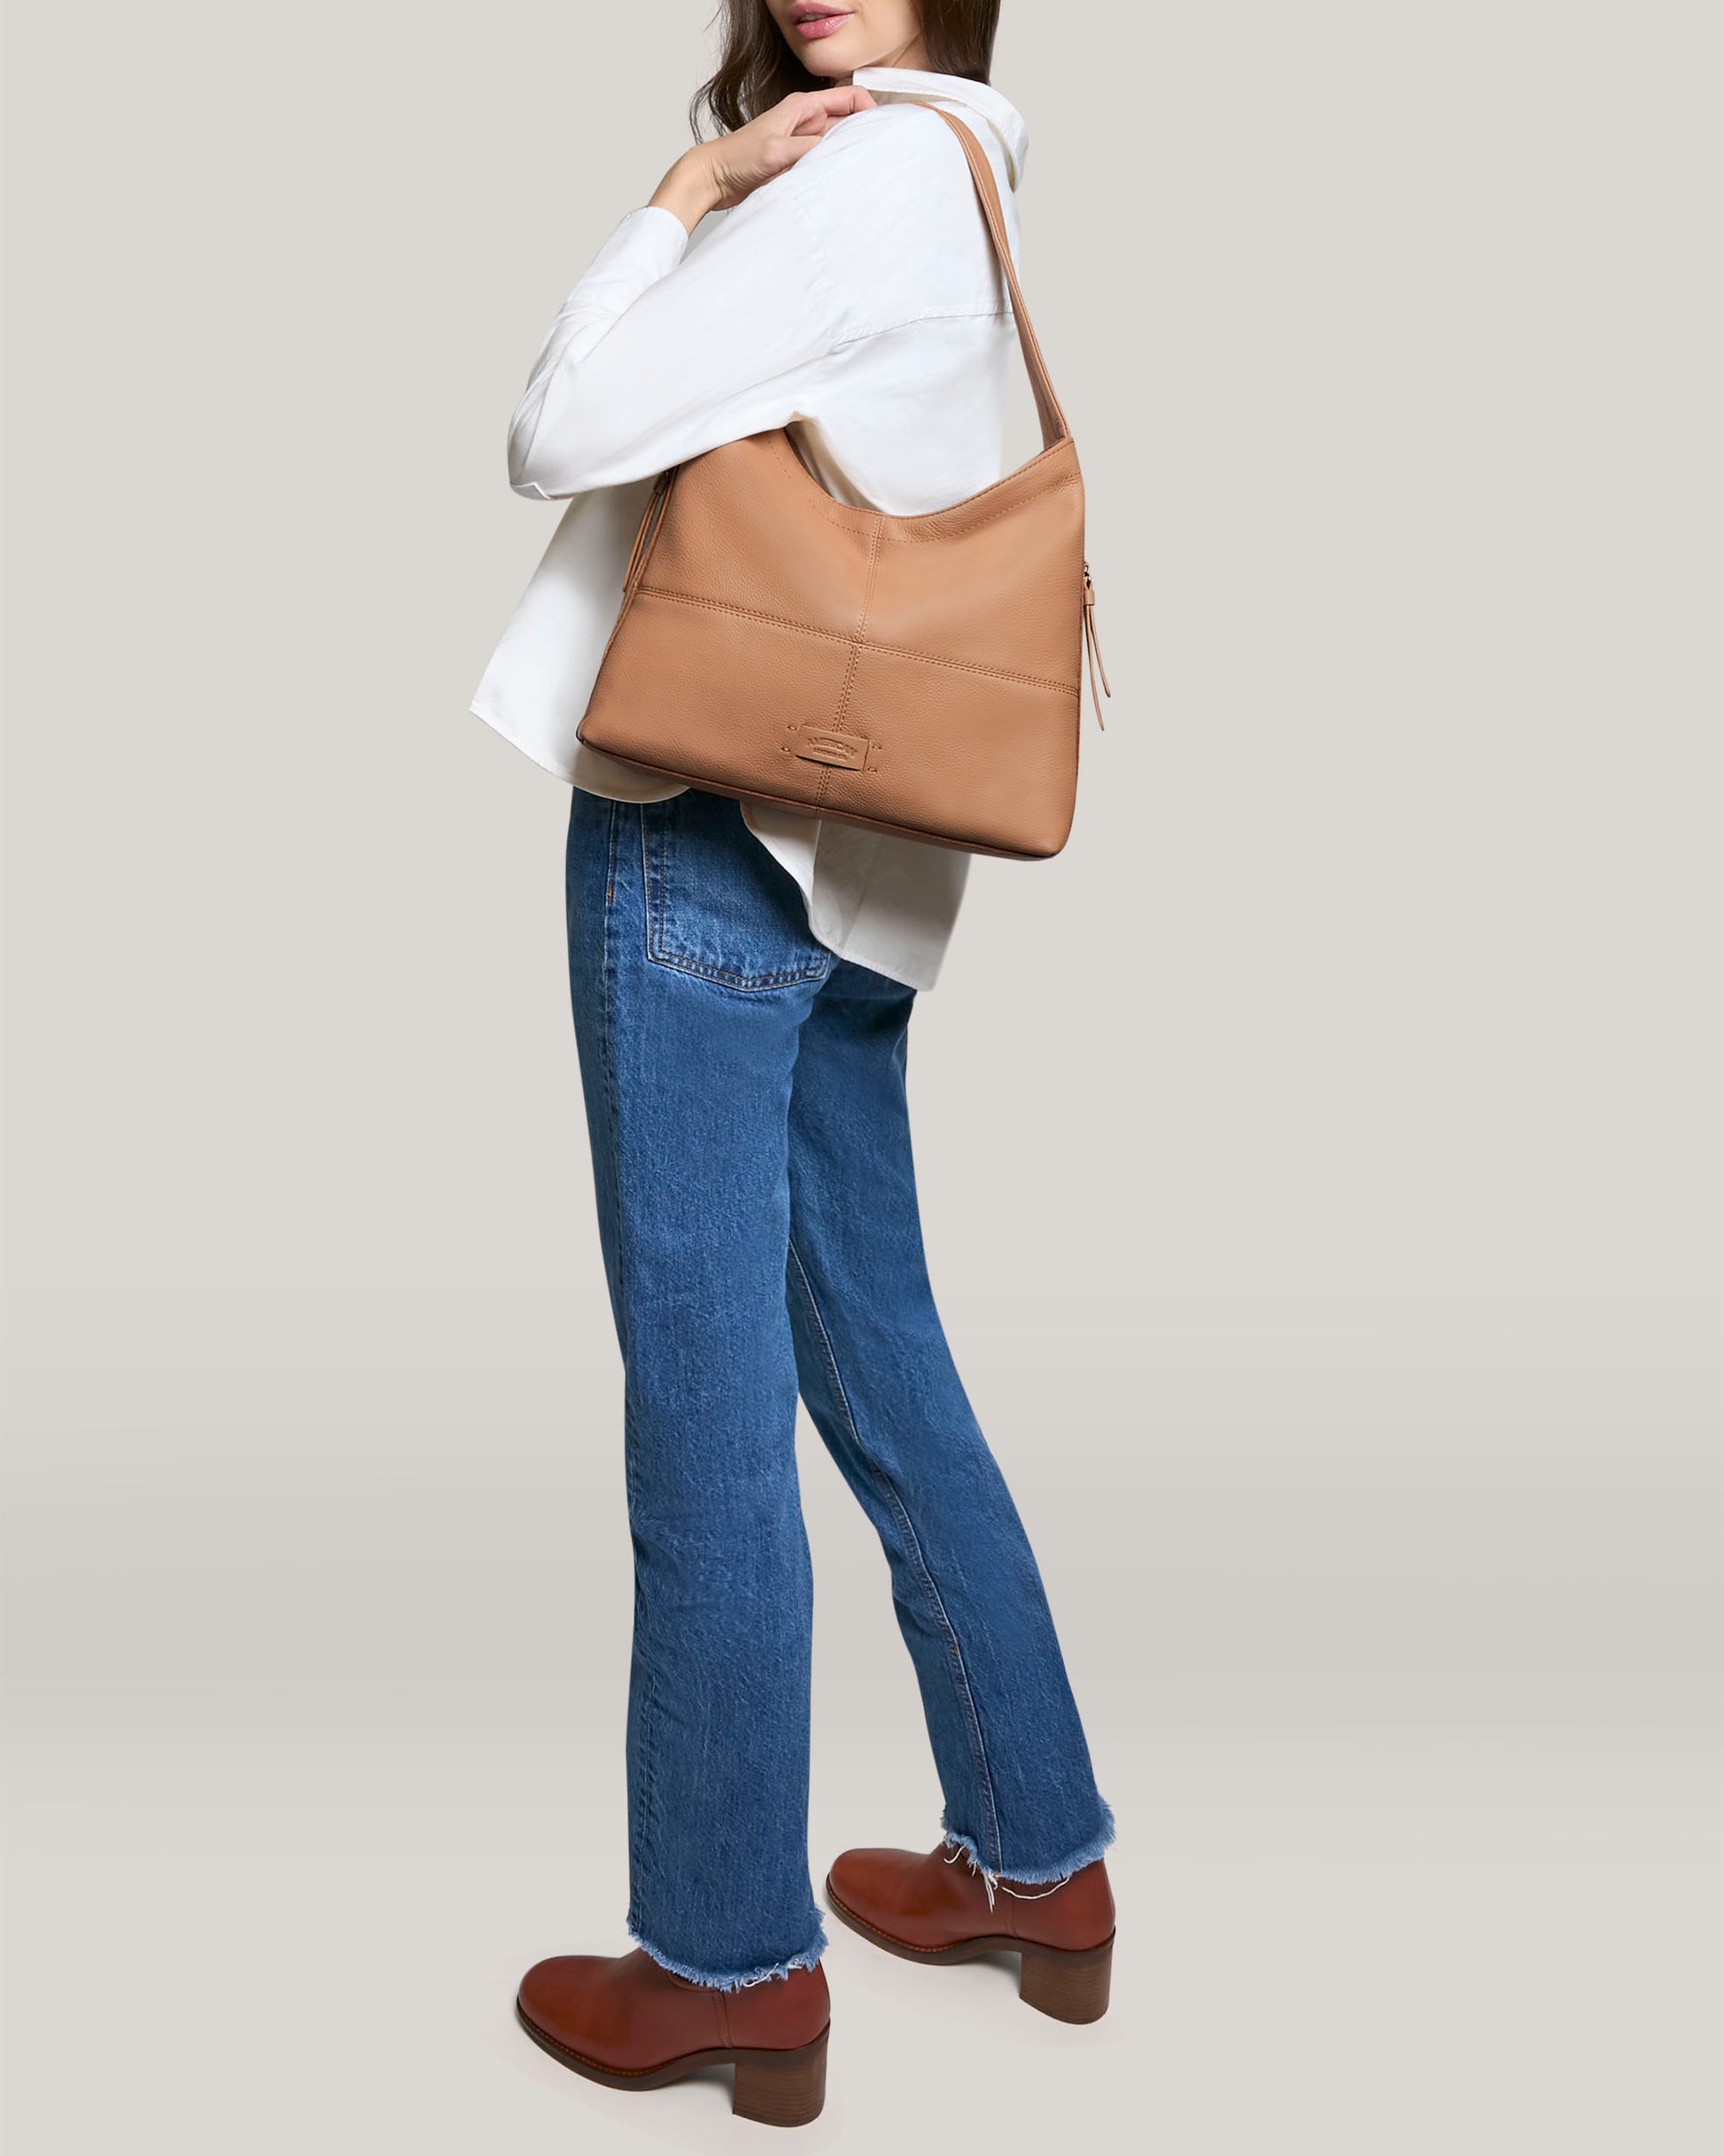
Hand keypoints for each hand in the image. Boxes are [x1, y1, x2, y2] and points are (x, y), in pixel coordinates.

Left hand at [649, 86, 875, 232]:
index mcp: (803, 107)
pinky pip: (822, 163)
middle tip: (877, 156)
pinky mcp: (796, 162)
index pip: (849, 97)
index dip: (869, 108)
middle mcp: (805, 121)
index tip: (882, 129)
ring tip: (860, 171)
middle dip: (862, 135)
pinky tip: (838, 182)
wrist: (713, 178)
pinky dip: (831, 171)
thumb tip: (843, 148)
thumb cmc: (737, 158)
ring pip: (836, 144)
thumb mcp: (778, 150)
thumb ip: (811, 147)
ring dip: (846, 156)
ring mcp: (802, 142)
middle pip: (847, 122)